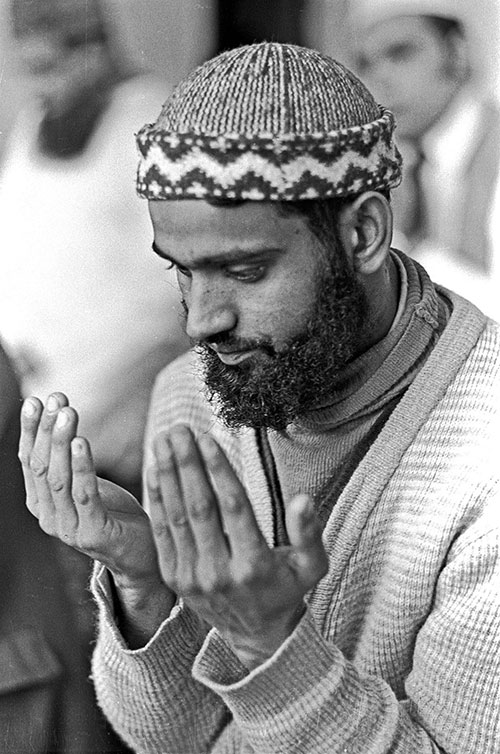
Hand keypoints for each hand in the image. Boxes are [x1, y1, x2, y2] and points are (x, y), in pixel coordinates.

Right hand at [19, 392, 161, 589]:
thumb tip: (57, 413)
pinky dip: (82, 467)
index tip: (34, 399)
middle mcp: (49, 518)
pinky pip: (85, 495)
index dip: (30, 430)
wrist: (144, 555)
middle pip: (41, 467)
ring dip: (61, 443)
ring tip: (67, 413)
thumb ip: (67, 461)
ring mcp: (69, 529)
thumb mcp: (85, 484)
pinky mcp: (94, 535)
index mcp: (42, 504)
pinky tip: (82, 442)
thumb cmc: (115, 514)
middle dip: (46, 430)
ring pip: (59, 480)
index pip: (28, 462)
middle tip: (56, 400)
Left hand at [147, 426, 328, 668]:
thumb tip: (303, 499)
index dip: (218, 470)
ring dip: (168, 474)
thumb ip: (309, 532)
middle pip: (200, 507)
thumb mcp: (311, 566)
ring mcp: (193, 577)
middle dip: (187, 463)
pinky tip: (156, 470)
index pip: (233, 508)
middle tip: (179, 428)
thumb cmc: (287, 589)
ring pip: (177, 516)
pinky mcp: (175, 579)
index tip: (207, 438)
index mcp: (254, 565)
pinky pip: (163, 533)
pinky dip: (158, 499)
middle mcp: (220, 572)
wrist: (256, 635)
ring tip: (164, 440)